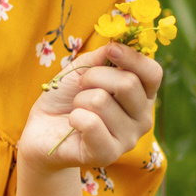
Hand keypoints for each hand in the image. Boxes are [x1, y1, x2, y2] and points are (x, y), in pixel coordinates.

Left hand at [20, 43, 160, 174]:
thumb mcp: (84, 69)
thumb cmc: (66, 97)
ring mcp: (128, 139)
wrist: (42, 130)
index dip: (132, 58)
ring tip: (77, 110)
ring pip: (102, 101)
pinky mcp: (108, 154)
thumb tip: (118, 41)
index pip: (153, 73)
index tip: (111, 49)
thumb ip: (103, 55)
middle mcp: (142, 118)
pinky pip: (91, 124)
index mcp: (142, 95)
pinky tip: (73, 125)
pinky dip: (74, 117)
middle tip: (81, 86)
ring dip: (80, 100)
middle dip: (94, 77)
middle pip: (128, 83)